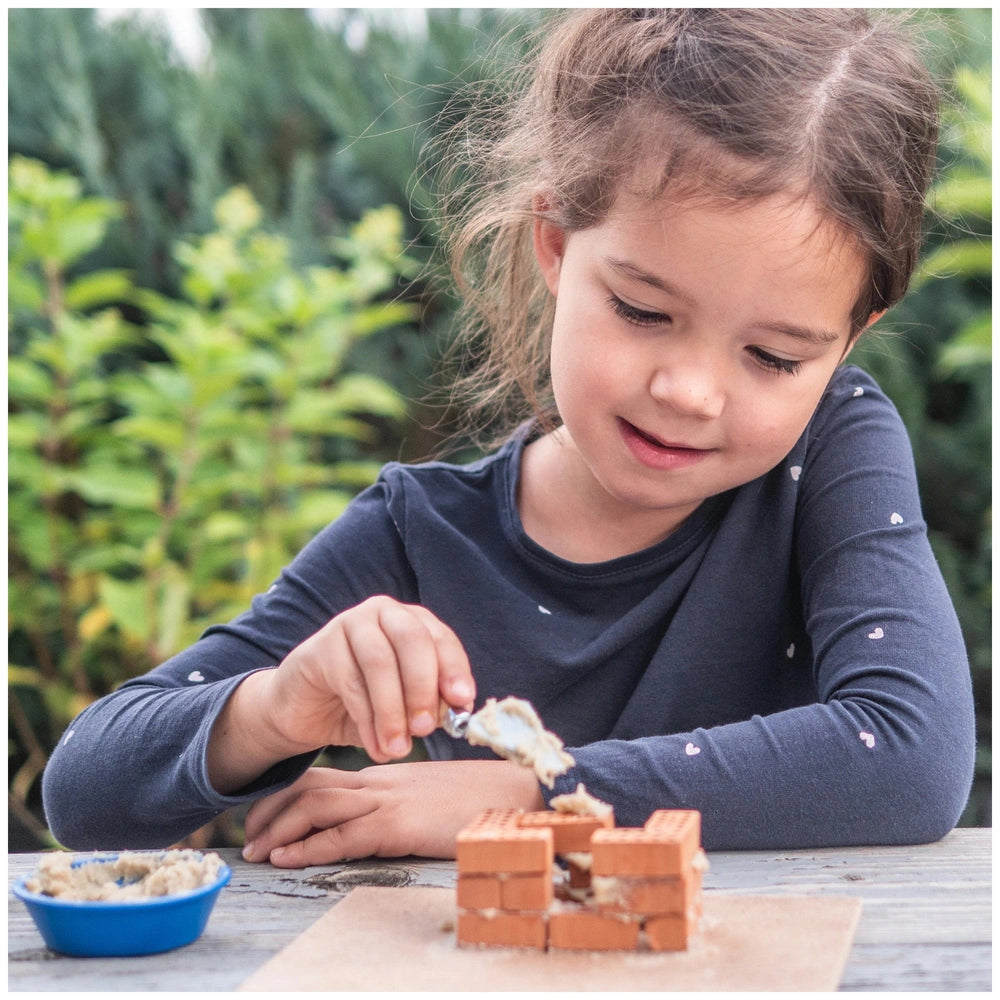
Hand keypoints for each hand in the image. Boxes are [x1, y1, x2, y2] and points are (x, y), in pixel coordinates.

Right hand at [208, 597, 475, 792]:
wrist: (305, 710)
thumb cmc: (364, 704)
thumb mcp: (404, 705)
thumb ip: (429, 703)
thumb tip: (456, 711)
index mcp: (412, 621)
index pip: (441, 638)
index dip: (454, 668)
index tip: (461, 701)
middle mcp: (384, 613)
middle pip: (413, 641)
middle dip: (423, 687)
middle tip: (426, 728)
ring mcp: (350, 624)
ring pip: (380, 663)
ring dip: (393, 711)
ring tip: (398, 748)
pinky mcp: (320, 647)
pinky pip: (350, 682)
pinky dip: (367, 719)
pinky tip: (374, 746)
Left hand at [241, 760, 545, 867]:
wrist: (516, 792)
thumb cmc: (480, 799)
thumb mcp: (432, 797)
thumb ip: (404, 802)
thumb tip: (383, 821)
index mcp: (387, 774)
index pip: (324, 776)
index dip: (288, 794)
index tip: (266, 815)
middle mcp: (380, 781)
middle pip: (310, 785)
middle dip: (272, 810)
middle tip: (249, 838)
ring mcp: (388, 800)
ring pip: (317, 806)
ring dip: (280, 829)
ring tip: (257, 853)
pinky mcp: (399, 824)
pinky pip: (343, 835)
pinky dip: (309, 847)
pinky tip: (288, 859)